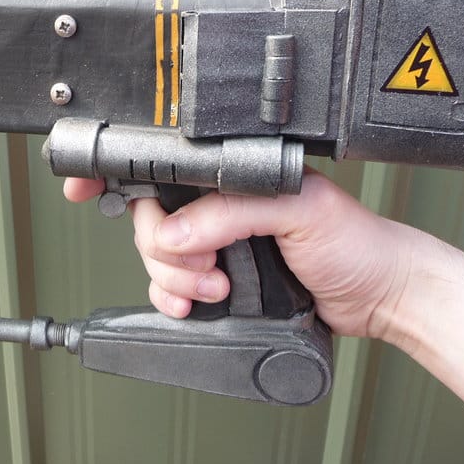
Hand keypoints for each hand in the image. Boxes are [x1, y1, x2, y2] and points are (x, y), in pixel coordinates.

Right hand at [64, 171, 428, 338]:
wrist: (378, 296)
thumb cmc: (355, 242)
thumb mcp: (298, 210)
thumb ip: (231, 213)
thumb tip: (175, 232)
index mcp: (231, 169)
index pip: (164, 161)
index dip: (119, 171)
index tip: (84, 186)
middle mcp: (217, 201)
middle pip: (148, 215)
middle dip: (164, 247)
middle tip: (203, 264)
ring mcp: (215, 240)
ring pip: (154, 254)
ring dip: (174, 277)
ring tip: (215, 286)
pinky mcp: (217, 275)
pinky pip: (168, 285)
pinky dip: (170, 297)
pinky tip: (193, 303)